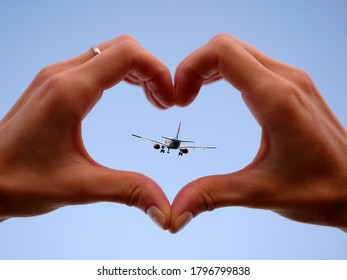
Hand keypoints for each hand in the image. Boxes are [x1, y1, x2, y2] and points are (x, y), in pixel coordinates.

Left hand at [0, 35, 173, 228]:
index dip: (158, 71)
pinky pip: (95, 64)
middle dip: (151, 70)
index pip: (127, 55)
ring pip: (109, 53)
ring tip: (152, 100)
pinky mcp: (53, 85)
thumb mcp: (79, 187)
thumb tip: (165, 211)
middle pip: (122, 48)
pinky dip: (120, 74)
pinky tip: (129, 94)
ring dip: (137, 71)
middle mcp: (62, 75)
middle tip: (164, 103)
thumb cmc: (19, 182)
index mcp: (69, 92)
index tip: (170, 101)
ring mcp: (55, 77)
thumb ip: (128, 191)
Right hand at [170, 33, 346, 232]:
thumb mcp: (260, 193)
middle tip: (182, 99)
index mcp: (276, 98)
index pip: (222, 52)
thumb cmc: (321, 190)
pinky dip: (225, 72)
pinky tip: (215, 92)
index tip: (180, 100)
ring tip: (192, 95)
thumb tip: (175, 212)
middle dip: (195, 67)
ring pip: (238, 52)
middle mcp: (286, 79)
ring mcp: (292, 80)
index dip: (190, 68)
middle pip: (226, 47)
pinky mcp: (293, 87)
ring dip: (208, 68)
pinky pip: (251, 64)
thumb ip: (212, 195)